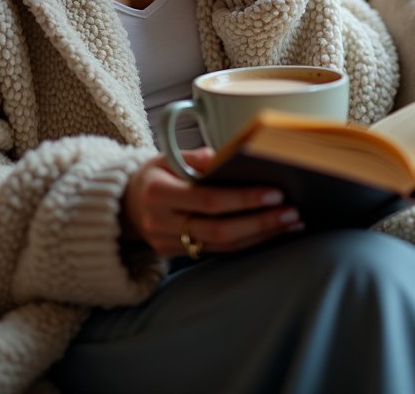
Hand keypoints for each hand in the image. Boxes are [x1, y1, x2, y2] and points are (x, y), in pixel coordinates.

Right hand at [122, 150, 302, 256]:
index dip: (243, 199)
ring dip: (260, 236)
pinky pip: (218, 252)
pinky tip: (271, 233)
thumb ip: (198, 158)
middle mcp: (161, 224)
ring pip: (223, 246)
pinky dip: (248, 243)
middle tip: (292, 212)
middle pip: (219, 229)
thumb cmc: (153, 174)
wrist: (122, 204)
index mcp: (158, 193)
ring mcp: (168, 245)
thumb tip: (233, 158)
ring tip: (290, 223)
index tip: (275, 192)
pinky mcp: (178, 256)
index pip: (208, 200)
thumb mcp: (167, 157)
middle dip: (260, 222)